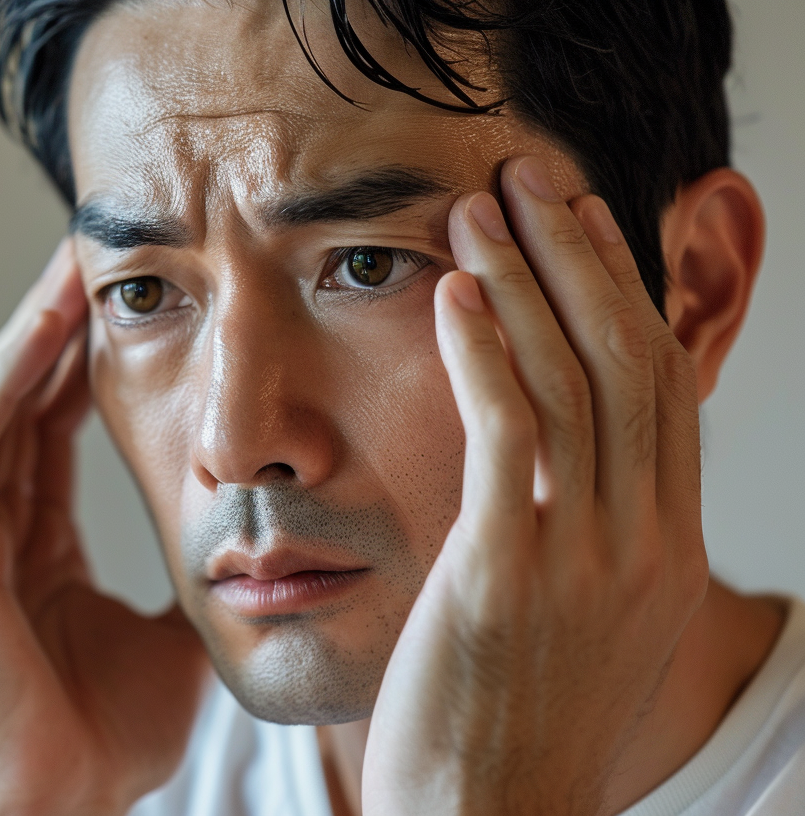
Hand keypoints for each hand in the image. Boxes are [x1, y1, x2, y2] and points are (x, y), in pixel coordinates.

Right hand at [0, 240, 208, 815]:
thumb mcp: (172, 637)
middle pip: (20, 400)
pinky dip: (7, 384)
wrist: (57, 807)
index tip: (128, 305)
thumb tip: (253, 543)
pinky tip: (43, 332)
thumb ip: (195, 581)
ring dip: (30, 335)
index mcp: (36, 543)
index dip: (85, 363)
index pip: (55, 428)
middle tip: (97, 256)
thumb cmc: (102, 738)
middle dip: (55, 326)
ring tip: (71, 270)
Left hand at [363, 157, 709, 814]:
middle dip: (578, 255)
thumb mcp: (581, 625)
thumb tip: (549, 470)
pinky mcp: (507, 573)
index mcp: (667, 551)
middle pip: (628, 361)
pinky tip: (451, 292)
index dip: (622, 292)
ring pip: (572, 380)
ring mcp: (584, 559)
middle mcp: (644, 545)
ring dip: (522, 280)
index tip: (580, 224)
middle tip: (530, 178)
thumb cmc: (515, 726)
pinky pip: (506, 431)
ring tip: (476, 208)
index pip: (661, 387)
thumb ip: (583, 541)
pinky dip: (482, 349)